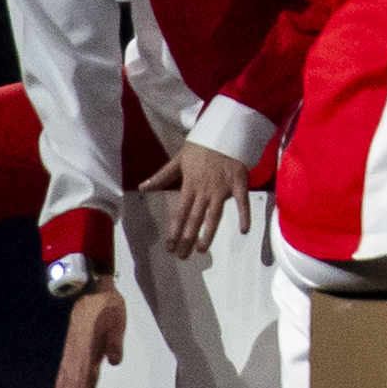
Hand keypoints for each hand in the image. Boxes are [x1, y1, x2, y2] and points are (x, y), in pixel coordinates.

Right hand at [53, 286, 127, 387]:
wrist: (91, 289)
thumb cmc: (108, 306)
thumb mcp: (117, 322)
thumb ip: (115, 344)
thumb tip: (114, 362)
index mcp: (89, 351)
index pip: (86, 382)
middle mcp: (77, 355)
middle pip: (74, 386)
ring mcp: (71, 352)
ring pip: (67, 381)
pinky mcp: (70, 348)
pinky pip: (63, 371)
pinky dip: (60, 385)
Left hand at [165, 139, 256, 255]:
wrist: (224, 131)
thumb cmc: (201, 145)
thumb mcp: (178, 159)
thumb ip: (162, 176)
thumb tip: (142, 187)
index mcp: (189, 186)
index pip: (180, 214)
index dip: (175, 232)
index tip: (170, 247)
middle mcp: (204, 191)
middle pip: (194, 220)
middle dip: (187, 239)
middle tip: (183, 256)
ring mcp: (222, 189)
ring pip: (214, 216)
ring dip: (208, 234)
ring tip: (201, 250)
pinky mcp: (239, 183)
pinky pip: (242, 202)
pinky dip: (244, 216)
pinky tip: (244, 231)